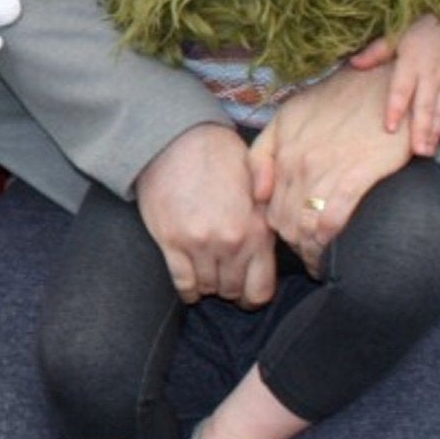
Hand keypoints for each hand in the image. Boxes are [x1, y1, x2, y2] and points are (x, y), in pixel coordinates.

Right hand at [133, 122, 275, 306]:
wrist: (177, 141)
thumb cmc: (219, 158)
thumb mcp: (256, 189)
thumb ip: (264, 221)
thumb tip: (268, 248)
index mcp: (257, 231)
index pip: (261, 289)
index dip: (253, 297)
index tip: (246, 293)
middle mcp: (231, 243)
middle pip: (232, 290)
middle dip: (229, 289)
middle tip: (223, 279)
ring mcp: (200, 244)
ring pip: (208, 288)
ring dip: (208, 286)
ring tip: (206, 275)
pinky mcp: (171, 241)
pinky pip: (182, 282)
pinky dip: (187, 290)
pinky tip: (189, 288)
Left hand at [251, 62, 414, 274]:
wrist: (383, 83)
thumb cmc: (335, 101)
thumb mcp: (288, 117)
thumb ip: (264, 153)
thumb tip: (257, 193)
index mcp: (281, 151)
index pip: (267, 207)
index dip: (275, 231)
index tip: (287, 242)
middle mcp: (298, 162)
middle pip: (284, 222)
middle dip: (292, 247)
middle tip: (305, 258)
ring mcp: (326, 169)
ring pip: (305, 226)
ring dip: (311, 252)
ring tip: (319, 262)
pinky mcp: (357, 175)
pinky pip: (333, 219)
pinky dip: (330, 242)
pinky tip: (334, 253)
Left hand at [369, 16, 439, 155]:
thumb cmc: (421, 26)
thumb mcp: (395, 33)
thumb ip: (375, 52)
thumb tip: (353, 63)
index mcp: (411, 63)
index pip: (401, 91)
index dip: (396, 110)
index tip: (390, 128)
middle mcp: (431, 74)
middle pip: (424, 107)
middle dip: (421, 131)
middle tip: (418, 152)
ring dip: (435, 131)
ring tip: (428, 149)